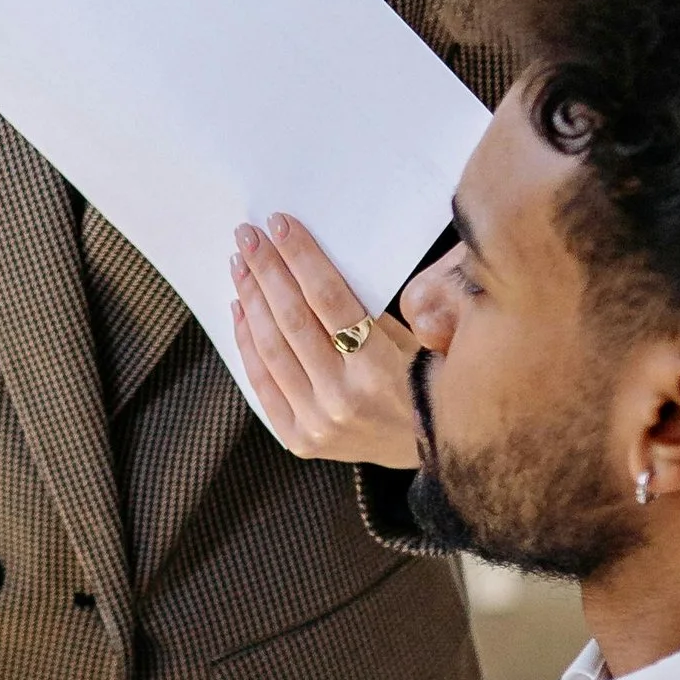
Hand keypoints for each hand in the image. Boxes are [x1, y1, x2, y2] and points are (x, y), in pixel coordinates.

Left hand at [232, 214, 420, 468]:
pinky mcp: (301, 439)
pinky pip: (263, 383)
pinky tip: (241, 311)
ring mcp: (319, 422)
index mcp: (382, 370)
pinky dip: (248, 343)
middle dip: (267, 269)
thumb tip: (325, 261)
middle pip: (292, 318)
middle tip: (247, 235)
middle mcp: (344, 398)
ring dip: (252, 300)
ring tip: (240, 265)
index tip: (280, 225)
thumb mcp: (428, 340)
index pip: (329, 298)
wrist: (440, 453)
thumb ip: (382, 308)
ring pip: (272, 348)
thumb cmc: (439, 385)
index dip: (301, 257)